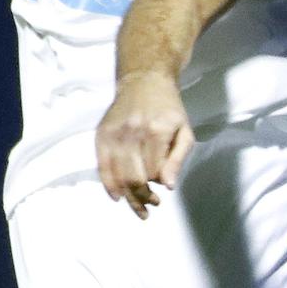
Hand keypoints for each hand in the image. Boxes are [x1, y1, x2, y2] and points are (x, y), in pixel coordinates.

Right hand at [95, 72, 194, 218]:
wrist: (144, 81)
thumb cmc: (169, 109)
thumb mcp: (184, 131)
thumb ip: (178, 159)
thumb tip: (168, 186)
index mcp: (157, 131)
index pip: (154, 172)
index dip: (158, 185)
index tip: (162, 192)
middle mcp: (134, 132)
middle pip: (134, 178)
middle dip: (142, 198)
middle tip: (150, 207)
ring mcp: (115, 133)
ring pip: (118, 176)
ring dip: (128, 196)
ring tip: (138, 206)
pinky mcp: (101, 134)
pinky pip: (102, 166)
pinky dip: (108, 185)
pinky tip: (117, 196)